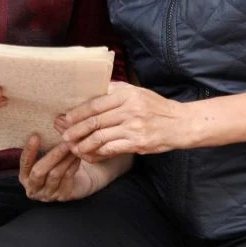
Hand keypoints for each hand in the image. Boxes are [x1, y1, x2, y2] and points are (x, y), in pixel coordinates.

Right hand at [18, 134, 130, 201]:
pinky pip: (68, 178)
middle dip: (52, 155)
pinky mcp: (63, 196)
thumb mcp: (48, 154)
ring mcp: (48, 195)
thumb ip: (47, 141)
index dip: (29, 151)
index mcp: (25, 177)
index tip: (35, 136)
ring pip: (55, 174)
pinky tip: (78, 155)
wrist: (76, 180)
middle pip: (39, 171)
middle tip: (64, 141)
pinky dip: (73, 165)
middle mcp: (34, 188)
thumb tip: (58, 119)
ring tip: (73, 146)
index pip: (25, 164)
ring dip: (65, 158)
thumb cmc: (58, 163)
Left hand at [57, 82, 187, 160]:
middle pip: (95, 120)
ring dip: (83, 144)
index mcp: (127, 94)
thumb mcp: (138, 92)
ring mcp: (133, 127)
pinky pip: (111, 149)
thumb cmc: (157, 108)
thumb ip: (116, 91)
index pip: (96, 103)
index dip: (78, 112)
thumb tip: (93, 92)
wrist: (180, 124)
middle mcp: (129, 109)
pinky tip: (90, 155)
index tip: (66, 118)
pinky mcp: (137, 143)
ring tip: (74, 147)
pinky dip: (98, 153)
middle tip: (64, 135)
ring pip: (100, 137)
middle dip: (76, 129)